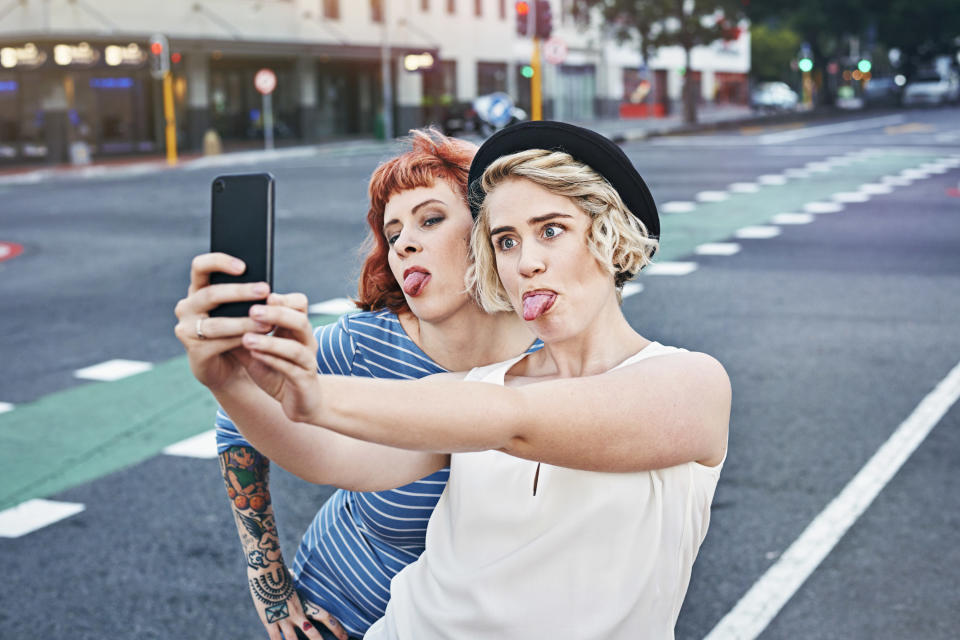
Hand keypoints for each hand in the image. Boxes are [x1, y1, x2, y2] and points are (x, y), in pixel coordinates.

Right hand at [173, 253, 273, 390]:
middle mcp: (187, 306)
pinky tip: (258, 340)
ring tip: (268, 322)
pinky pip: (220, 343)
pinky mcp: (194, 351)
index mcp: (198, 290)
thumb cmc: (239, 330)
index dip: (219, 262)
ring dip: (244, 322)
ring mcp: (186, 329)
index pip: (200, 267)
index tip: (243, 266)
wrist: (231, 367)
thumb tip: (267, 289)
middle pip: (210, 294)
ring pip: (217, 323)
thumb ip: (247, 296)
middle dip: (240, 292)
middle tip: (265, 290)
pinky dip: (241, 340)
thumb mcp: (242, 309)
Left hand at [240, 293, 323, 423]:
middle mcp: (306, 342)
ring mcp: (308, 362)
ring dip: (271, 342)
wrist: (298, 404)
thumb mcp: (256, 351)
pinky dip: (273, 361)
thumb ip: (242, 334)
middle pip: (301, 321)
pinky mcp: (305, 382)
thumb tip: (216, 316)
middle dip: (277, 314)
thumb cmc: (276, 373)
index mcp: (296, 330)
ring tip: (247, 338)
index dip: (284, 298)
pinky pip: (291, 369)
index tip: (263, 293)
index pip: (299, 304)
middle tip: (253, 310)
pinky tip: (255, 356)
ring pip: (296, 348)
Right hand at [246, 564, 346, 639]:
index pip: (326, 617)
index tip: (345, 638)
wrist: (266, 570)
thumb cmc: (279, 571)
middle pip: (312, 633)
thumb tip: (292, 573)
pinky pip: (275, 639)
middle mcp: (297, 613)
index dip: (337, 629)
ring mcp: (283, 618)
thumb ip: (293, 580)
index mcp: (306, 603)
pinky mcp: (269, 621)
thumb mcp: (290, 578)